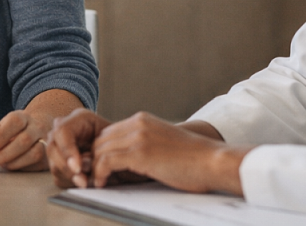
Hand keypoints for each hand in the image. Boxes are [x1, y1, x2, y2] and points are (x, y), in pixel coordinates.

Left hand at [0, 90, 84, 171]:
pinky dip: (22, 168)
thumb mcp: (5, 126)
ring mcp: (46, 141)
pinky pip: (37, 164)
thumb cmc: (17, 130)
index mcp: (24, 117)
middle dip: (5, 153)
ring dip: (15, 162)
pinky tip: (14, 165)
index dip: (0, 136)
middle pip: (24, 140)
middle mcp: (38, 127)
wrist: (41, 129)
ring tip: (2, 164)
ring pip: (34, 154)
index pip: (14, 122)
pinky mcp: (49, 156)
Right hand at [46, 108, 113, 187]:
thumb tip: (87, 164)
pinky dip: (70, 181)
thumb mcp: (114, 139)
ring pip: (53, 164)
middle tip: (82, 180)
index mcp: (79, 118)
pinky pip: (58, 175)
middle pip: (52, 148)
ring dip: (70, 176)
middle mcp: (64, 130)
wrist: (117, 147)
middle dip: (67, 167)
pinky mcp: (58, 161)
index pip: (63, 131)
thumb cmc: (117, 141)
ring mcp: (58, 145)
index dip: (67, 150)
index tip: (78, 167)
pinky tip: (84, 181)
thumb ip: (102, 148)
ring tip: (87, 182)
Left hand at [89, 112, 248, 194]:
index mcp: (143, 120)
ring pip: (100, 150)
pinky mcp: (140, 153)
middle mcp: (138, 123)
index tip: (99, 168)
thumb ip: (144, 145)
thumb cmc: (193, 159)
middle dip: (93, 159)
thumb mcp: (163, 144)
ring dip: (94, 168)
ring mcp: (138, 137)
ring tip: (97, 183)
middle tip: (93, 177)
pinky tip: (103, 184)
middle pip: (100, 139)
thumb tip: (125, 162)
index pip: (108, 132)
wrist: (212, 160)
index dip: (100, 150)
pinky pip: (106, 161)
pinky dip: (100, 174)